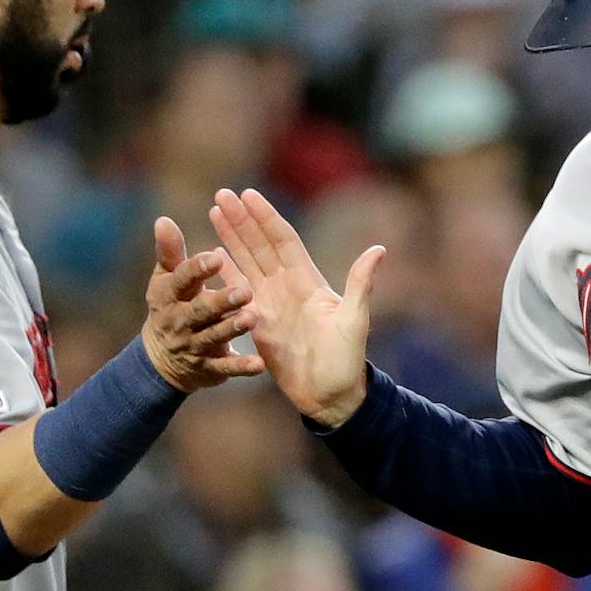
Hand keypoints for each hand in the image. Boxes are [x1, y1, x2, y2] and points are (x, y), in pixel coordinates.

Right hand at [140, 216, 264, 392]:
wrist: (161, 360)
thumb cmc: (170, 305)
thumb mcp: (166, 279)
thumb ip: (170, 251)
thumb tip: (163, 219)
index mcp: (169, 295)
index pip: (183, 279)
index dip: (198, 268)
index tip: (217, 256)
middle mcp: (179, 321)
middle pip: (201, 310)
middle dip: (221, 301)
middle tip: (244, 291)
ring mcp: (194, 346)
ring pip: (215, 337)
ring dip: (232, 328)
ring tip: (251, 318)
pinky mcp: (209, 368)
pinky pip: (226, 368)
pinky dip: (242, 368)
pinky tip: (260, 365)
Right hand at [209, 187, 384, 426]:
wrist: (331, 395)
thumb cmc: (346, 360)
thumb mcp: (354, 320)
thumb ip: (360, 284)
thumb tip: (379, 249)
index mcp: (308, 281)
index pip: (282, 240)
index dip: (265, 217)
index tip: (248, 194)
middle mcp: (287, 287)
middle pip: (259, 245)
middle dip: (241, 220)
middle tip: (220, 194)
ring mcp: (270, 304)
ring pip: (246, 263)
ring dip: (230, 238)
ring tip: (213, 213)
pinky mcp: (257, 324)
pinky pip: (237, 293)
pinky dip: (224, 274)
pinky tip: (211, 257)